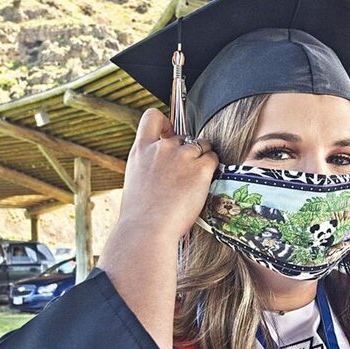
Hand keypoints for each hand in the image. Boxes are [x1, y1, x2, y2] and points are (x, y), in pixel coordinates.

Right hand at [117, 109, 218, 241]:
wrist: (146, 231)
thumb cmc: (140, 217)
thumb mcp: (136, 182)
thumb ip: (150, 168)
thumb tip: (164, 170)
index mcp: (141, 151)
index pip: (152, 117)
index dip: (165, 123)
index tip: (169, 134)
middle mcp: (162, 148)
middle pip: (183, 138)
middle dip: (187, 152)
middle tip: (185, 178)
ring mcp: (182, 156)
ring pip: (202, 146)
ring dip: (202, 159)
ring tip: (195, 183)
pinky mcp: (201, 169)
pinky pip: (213, 159)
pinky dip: (212, 169)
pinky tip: (204, 185)